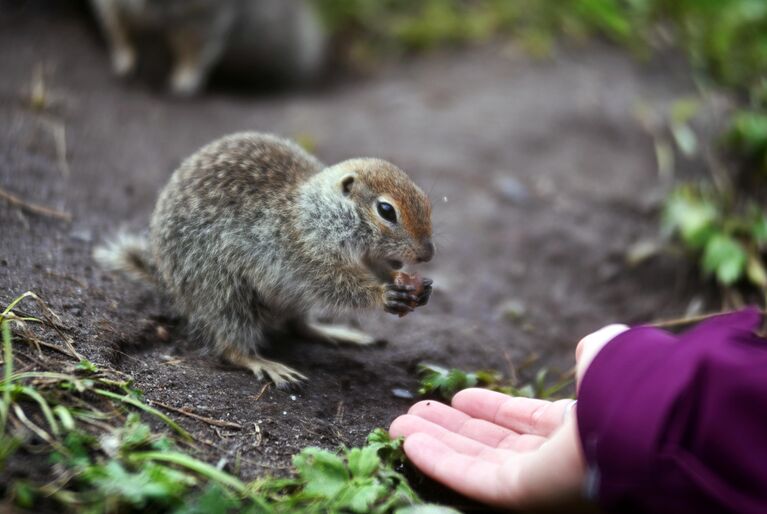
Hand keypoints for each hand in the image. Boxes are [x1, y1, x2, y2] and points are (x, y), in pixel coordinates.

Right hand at [389, 323, 628, 508]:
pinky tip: (410, 442)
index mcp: (577, 428)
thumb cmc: (632, 389)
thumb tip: (586, 346)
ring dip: (435, 443)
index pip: (522, 422)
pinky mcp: (522, 494)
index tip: (459, 399)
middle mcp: (554, 457)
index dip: (489, 411)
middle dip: (451, 429)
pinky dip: (438, 461)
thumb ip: (594, 353)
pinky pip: (471, 478)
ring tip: (401, 424)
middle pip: (490, 444)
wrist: (653, 426)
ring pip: (473, 461)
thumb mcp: (609, 359)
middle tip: (415, 412)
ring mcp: (537, 479)